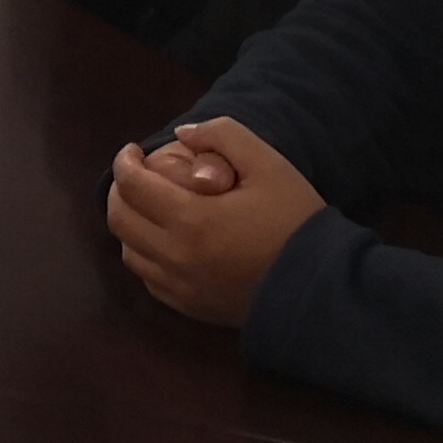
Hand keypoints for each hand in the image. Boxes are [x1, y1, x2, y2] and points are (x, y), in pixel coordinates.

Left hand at [105, 117, 323, 325]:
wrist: (322, 287)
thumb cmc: (295, 221)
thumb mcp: (268, 164)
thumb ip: (223, 136)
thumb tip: (183, 134)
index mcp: (190, 219)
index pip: (131, 186)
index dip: (124, 162)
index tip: (133, 151)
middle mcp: (176, 257)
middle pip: (120, 219)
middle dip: (121, 190)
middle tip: (136, 174)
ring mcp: (181, 287)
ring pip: (129, 252)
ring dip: (131, 223)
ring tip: (150, 206)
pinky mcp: (191, 307)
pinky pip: (149, 279)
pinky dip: (145, 255)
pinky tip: (165, 240)